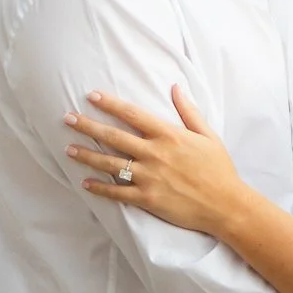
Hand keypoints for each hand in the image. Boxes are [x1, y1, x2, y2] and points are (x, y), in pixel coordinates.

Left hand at [66, 86, 254, 239]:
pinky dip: (100, 188)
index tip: (91, 96)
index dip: (109, 104)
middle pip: (114, 136)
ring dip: (87, 156)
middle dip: (88, 126)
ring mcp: (149, 177)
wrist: (226, 205)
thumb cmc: (219, 169)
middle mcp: (154, 153)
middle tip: (67, 119)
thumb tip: (176, 86)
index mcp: (168, 134)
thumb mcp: (207, 135)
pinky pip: (117, 193)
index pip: (132, 114)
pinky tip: (85, 183)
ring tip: (68, 149)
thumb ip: (188, 111)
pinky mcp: (147, 199)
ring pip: (110, 164)